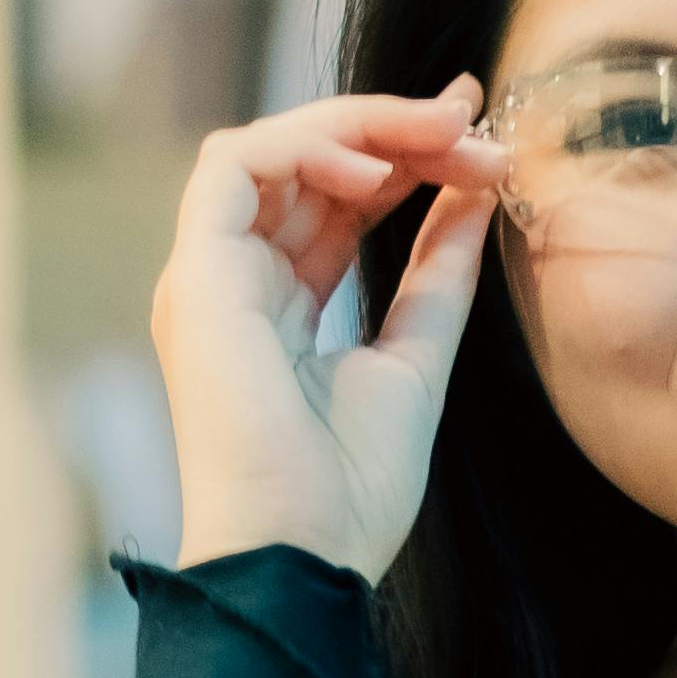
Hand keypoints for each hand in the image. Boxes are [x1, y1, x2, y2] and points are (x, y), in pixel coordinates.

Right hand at [149, 82, 507, 583]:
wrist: (303, 556)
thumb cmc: (349, 492)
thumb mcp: (416, 358)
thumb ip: (437, 274)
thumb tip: (474, 192)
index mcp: (278, 307)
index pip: (335, 200)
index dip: (404, 156)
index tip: (480, 138)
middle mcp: (234, 282)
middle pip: (308, 165)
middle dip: (396, 131)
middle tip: (474, 122)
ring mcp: (208, 277)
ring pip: (272, 148)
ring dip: (364, 126)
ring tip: (444, 135)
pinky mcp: (196, 275)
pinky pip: (235, 164)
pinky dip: (308, 146)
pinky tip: (377, 169)